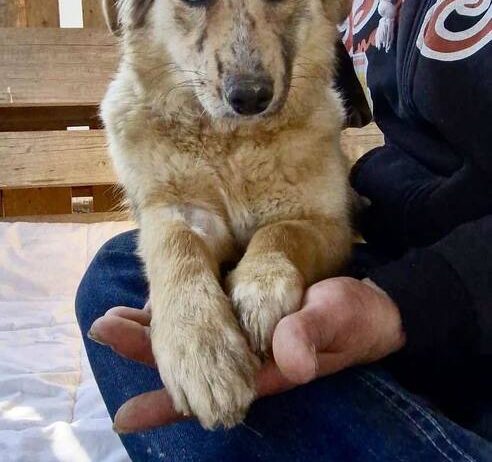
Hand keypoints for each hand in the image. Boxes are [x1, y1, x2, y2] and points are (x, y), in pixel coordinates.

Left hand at [88, 277, 404, 432]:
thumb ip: (312, 333)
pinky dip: (180, 306)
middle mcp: (245, 357)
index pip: (207, 391)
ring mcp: (244, 332)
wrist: (370, 306)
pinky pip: (208, 310)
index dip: (167, 402)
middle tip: (104, 327)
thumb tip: (287, 360)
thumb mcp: (338, 320)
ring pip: (192, 336)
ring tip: (113, 317)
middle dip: (146, 350)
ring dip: (153, 328)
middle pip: (188, 362)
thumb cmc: (356, 317)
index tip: (125, 413)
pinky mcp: (248, 306)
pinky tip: (156, 297)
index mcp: (262, 370)